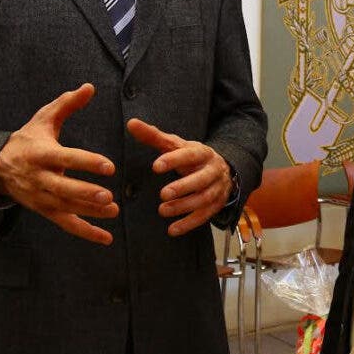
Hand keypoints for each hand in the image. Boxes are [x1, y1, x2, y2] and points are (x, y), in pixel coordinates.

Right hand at [0, 83, 116, 244]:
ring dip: (90, 211)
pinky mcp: (45, 211)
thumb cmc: (28, 139)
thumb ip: (67, 104)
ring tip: (113, 210)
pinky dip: (86, 232)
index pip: (66, 158)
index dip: (87, 162)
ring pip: (66, 207)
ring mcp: (41, 197)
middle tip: (109, 195)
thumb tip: (90, 87)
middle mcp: (39, 178)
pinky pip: (66, 224)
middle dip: (85, 193)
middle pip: (63, 188)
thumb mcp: (43, 119)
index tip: (109, 166)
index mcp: (40, 154)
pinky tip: (107, 238)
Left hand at [126, 118, 232, 235]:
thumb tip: (131, 123)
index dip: (174, 160)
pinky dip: (189, 223)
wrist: (222, 169)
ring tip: (163, 211)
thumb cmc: (191, 156)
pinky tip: (172, 230)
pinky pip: (205, 216)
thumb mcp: (176, 145)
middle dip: (183, 187)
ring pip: (204, 199)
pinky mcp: (216, 205)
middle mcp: (212, 170)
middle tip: (163, 194)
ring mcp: (217, 189)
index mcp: (202, 153)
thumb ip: (154, 136)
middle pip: (201, 179)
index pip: (189, 155)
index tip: (156, 166)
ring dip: (184, 206)